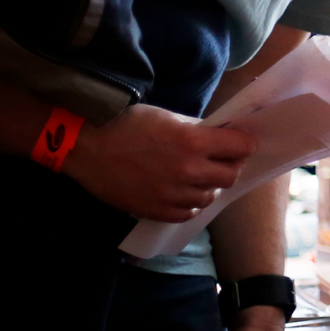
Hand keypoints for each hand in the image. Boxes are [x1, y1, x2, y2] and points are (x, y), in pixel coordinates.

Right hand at [63, 105, 253, 220]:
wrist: (86, 147)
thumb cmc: (126, 124)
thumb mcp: (168, 117)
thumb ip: (198, 130)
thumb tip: (221, 137)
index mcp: (193, 141)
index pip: (242, 147)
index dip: (243, 144)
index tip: (238, 143)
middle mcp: (188, 170)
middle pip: (231, 175)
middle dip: (229, 166)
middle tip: (218, 160)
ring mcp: (173, 194)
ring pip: (210, 196)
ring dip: (208, 186)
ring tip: (193, 176)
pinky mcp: (157, 211)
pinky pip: (188, 212)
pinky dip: (189, 203)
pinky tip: (180, 192)